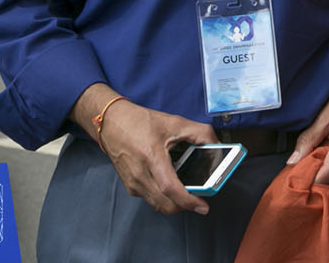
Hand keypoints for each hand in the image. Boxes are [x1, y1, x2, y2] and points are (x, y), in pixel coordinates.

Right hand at [94, 98, 217, 215]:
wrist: (111, 122)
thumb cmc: (140, 122)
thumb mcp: (175, 122)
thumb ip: (200, 133)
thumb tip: (217, 146)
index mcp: (151, 157)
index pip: (170, 188)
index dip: (188, 201)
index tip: (203, 206)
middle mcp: (140, 174)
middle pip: (165, 204)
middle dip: (185, 206)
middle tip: (199, 197)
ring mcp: (133, 183)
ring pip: (158, 205)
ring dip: (174, 203)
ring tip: (187, 190)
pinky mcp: (130, 186)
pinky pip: (150, 199)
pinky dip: (163, 198)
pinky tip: (171, 184)